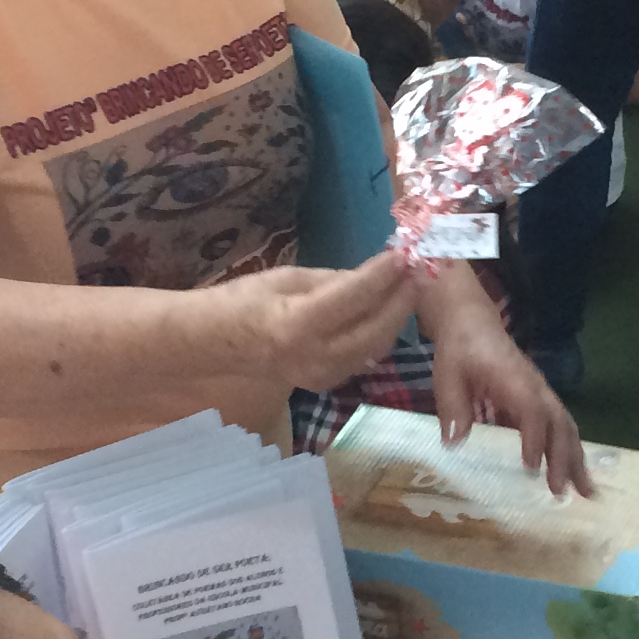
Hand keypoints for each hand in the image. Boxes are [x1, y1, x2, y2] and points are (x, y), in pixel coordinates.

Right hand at [218, 250, 419, 388]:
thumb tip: (374, 277)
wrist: (217, 343)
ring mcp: (322, 376)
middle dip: (401, 299)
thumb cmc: (245, 301)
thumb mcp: (287, 278)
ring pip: (375, 347)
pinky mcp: (326, 383)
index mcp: (298, 325)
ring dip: (396, 316)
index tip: (405, 254)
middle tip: (421, 271)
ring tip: (411, 287)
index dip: (383, 276)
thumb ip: (333, 281)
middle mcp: (314, 356)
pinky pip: (363, 357)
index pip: (353, 298)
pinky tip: (389, 311)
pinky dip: (379, 333)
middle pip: (375, 329)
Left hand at [427, 286, 592, 495]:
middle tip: (561, 493)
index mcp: (514, 379)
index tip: (532, 469)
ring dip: (575, 459)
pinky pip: (560, 426)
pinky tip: (570, 473)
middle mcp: (535, 387)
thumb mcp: (448, 375)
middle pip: (559, 423)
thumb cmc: (460, 348)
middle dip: (564, 459)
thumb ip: (452, 408)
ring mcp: (541, 392)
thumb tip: (454, 443)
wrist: (472, 321)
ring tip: (585, 492)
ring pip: (566, 426)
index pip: (532, 411)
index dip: (534, 439)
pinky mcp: (538, 398)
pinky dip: (569, 450)